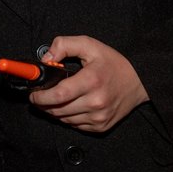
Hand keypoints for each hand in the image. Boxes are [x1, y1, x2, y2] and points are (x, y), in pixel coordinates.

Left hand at [30, 35, 148, 132]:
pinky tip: (71, 106)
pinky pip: (75, 125)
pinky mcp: (101, 126)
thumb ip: (64, 45)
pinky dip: (68, 117)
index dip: (40, 97)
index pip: (58, 94)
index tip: (33, 94)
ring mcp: (99, 117)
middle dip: (44, 104)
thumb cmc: (113, 63)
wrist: (140, 82)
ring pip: (64, 119)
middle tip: (40, 97)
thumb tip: (46, 59)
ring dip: (55, 111)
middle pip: (58, 110)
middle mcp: (96, 102)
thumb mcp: (90, 45)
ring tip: (56, 100)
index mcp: (92, 81)